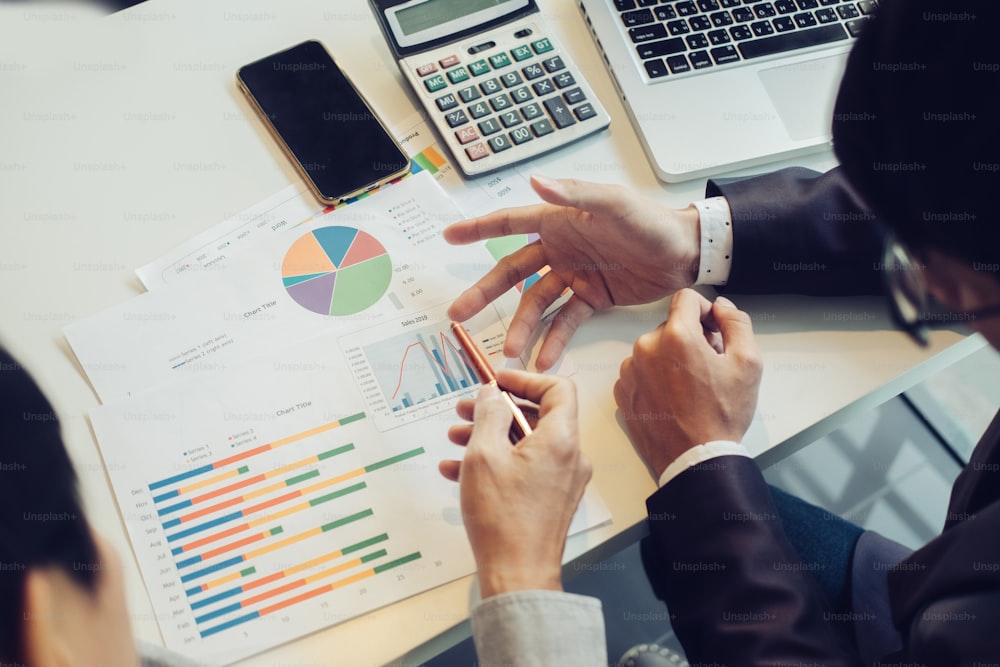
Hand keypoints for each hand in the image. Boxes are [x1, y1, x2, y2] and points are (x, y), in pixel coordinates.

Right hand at [440, 370, 590, 597]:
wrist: (517, 575)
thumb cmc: (502, 518)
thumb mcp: (484, 455)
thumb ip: (488, 414)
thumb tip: (491, 393)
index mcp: (561, 439)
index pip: (558, 388)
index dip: (526, 378)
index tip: (496, 381)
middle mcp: (569, 457)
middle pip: (537, 416)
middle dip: (496, 410)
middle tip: (465, 409)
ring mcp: (562, 480)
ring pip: (526, 443)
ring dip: (490, 436)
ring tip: (455, 438)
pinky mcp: (551, 499)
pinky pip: (524, 468)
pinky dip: (496, 462)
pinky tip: (457, 470)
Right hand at [445, 175, 700, 369]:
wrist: (686, 253)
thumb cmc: (651, 221)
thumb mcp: (614, 204)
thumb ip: (575, 196)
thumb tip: (536, 182)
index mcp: (559, 221)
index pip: (509, 223)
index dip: (477, 229)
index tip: (448, 237)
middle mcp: (560, 248)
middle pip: (512, 272)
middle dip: (484, 292)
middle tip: (458, 313)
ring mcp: (574, 275)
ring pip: (536, 304)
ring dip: (522, 327)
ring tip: (508, 352)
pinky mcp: (592, 298)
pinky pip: (566, 321)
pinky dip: (554, 340)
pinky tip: (544, 360)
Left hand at [613, 289, 761, 477]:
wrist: (694, 460)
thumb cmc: (720, 417)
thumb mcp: (748, 363)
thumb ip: (736, 323)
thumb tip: (721, 306)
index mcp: (677, 336)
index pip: (686, 298)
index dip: (705, 310)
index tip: (713, 329)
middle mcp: (646, 348)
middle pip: (671, 326)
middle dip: (691, 339)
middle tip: (709, 367)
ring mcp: (630, 370)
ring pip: (654, 349)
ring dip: (671, 359)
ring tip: (690, 387)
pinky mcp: (622, 390)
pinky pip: (640, 371)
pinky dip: (655, 378)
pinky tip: (673, 398)